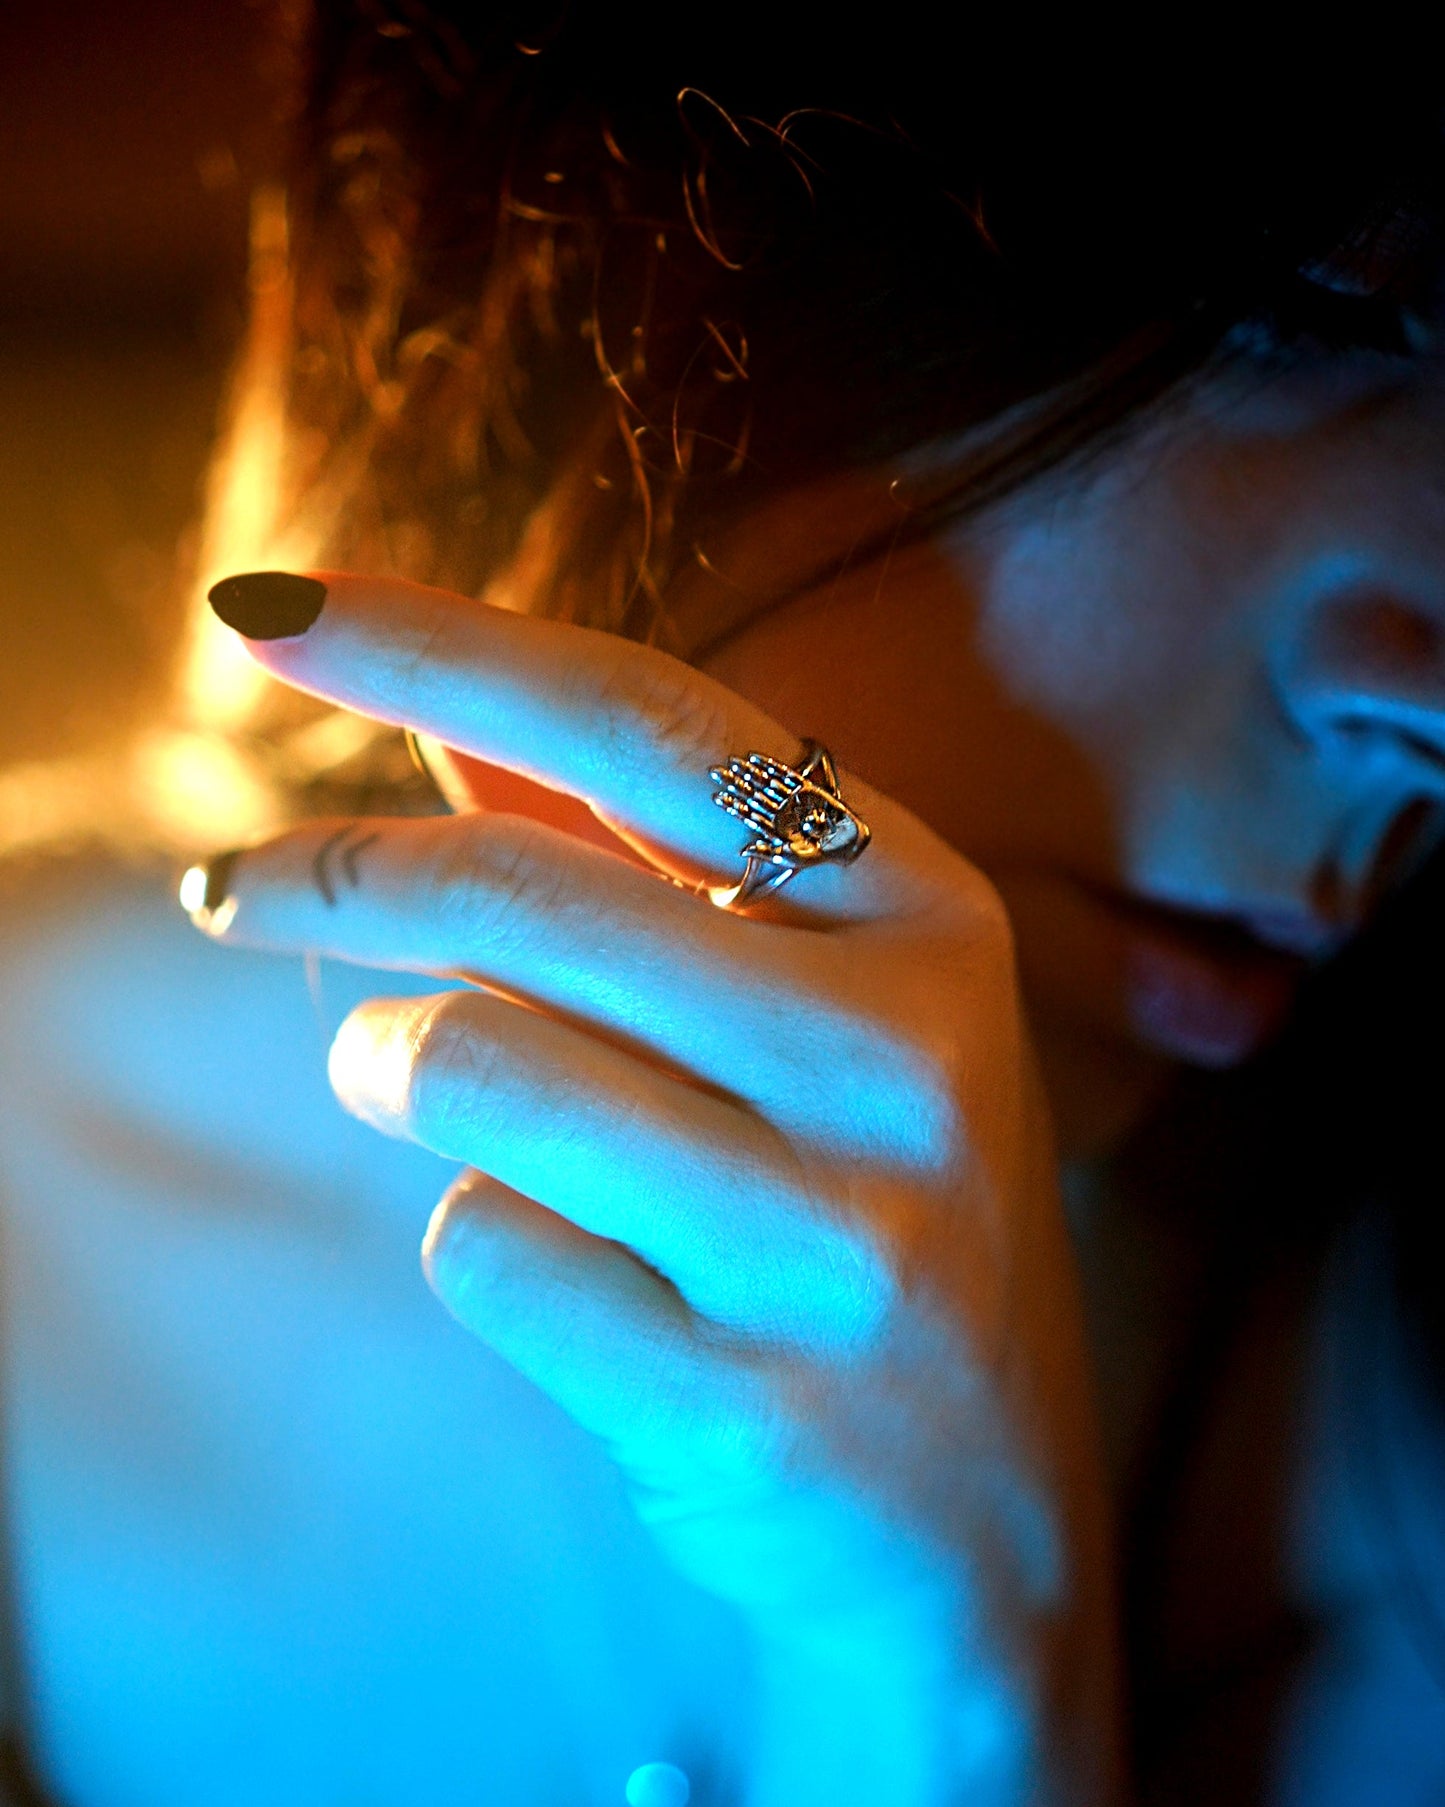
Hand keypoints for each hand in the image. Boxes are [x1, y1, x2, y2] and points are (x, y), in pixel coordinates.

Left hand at [190, 571, 1115, 1802]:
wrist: (988, 1528)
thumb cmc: (866, 1221)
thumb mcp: (812, 1020)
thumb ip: (640, 863)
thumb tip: (446, 714)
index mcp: (932, 924)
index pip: (657, 725)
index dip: (445, 641)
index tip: (272, 611)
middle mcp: (912, 1061)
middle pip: (524, 888)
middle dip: (326, 873)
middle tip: (231, 890)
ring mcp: (841, 1243)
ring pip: (477, 1065)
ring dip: (385, 1066)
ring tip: (394, 1083)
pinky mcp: (748, 1406)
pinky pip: (485, 1252)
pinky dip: (469, 1235)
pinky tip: (544, 1260)